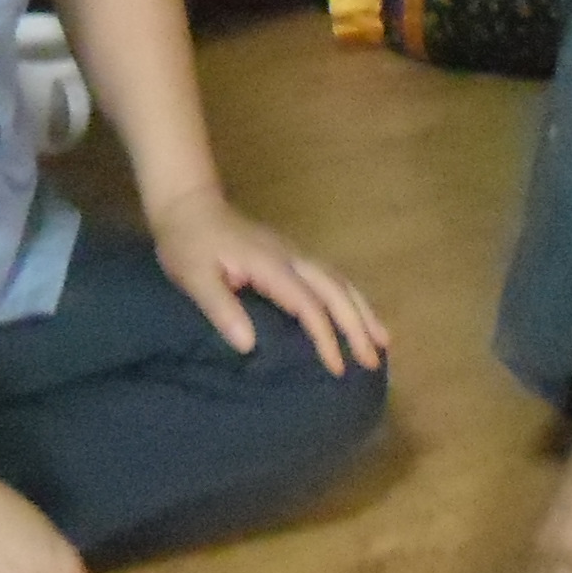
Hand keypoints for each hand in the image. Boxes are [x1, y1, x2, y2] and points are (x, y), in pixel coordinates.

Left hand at [146, 188, 390, 374]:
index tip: (337, 368)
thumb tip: (249, 344)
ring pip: (339, 281)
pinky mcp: (291, 256)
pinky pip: (331, 277)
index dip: (326, 337)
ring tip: (384, 340)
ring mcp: (294, 254)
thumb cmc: (187, 244)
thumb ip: (221, 308)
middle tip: (375, 360)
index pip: (308, 305)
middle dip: (358, 326)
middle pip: (336, 291)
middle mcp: (291, 258)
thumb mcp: (194, 278)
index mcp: (271, 266)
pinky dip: (350, 297)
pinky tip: (357, 313)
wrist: (188, 205)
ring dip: (363, 310)